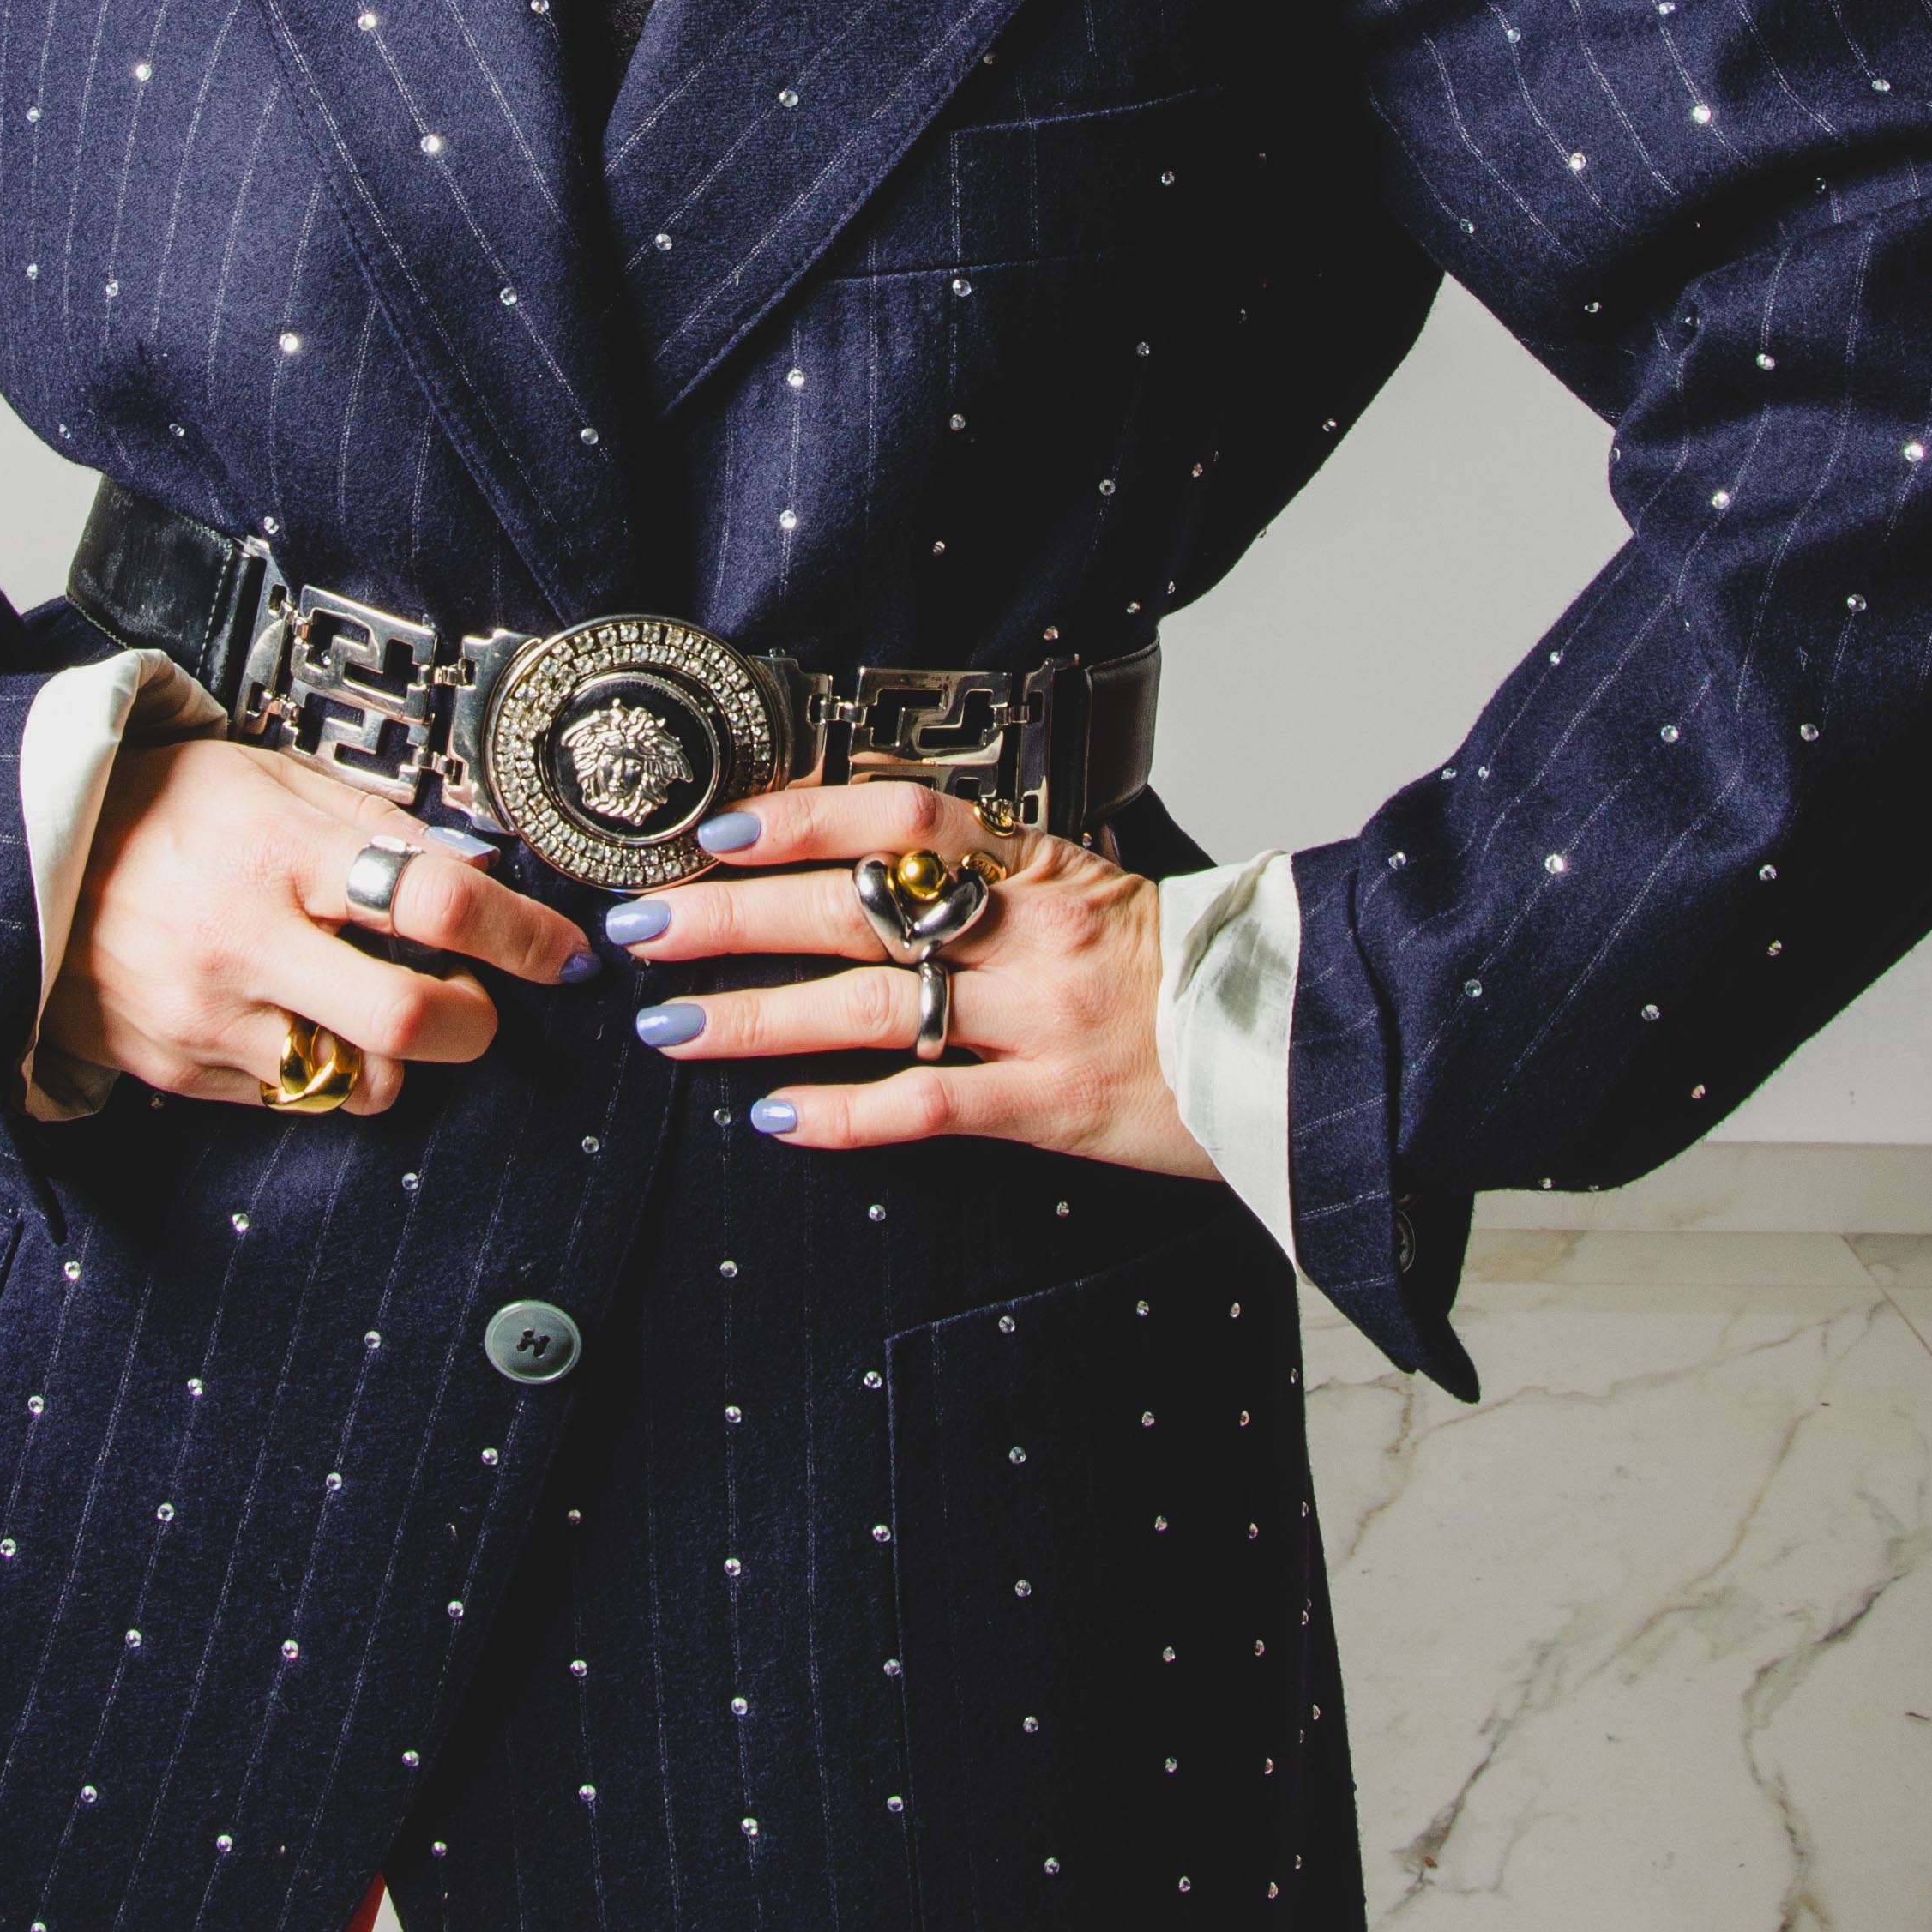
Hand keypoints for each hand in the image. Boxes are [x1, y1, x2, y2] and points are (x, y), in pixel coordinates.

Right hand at [39, 736, 595, 1115]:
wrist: (24, 863)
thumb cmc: (161, 807)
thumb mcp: (268, 776)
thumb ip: (371, 821)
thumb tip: (470, 867)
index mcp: (279, 851)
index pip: (431, 903)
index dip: (520, 935)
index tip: (563, 951)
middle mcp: (247, 942)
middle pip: (411, 1023)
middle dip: (477, 1025)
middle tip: (483, 1003)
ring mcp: (211, 1018)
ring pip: (359, 1082)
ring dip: (395, 1057)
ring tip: (376, 1006)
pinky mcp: (183, 1073)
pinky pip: (292, 1099)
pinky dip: (321, 1069)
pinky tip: (303, 1019)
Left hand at [603, 769, 1218, 1171]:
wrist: (1283, 1039)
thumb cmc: (1173, 961)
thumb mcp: (1085, 882)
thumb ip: (987, 863)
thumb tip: (872, 827)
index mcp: (1036, 864)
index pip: (904, 817)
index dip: (805, 816)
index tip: (720, 829)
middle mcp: (1028, 932)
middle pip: (855, 911)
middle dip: (735, 917)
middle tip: (647, 922)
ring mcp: (1037, 1020)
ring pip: (872, 1008)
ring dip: (758, 1017)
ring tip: (673, 1026)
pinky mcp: (1050, 1104)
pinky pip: (929, 1103)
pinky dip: (846, 1111)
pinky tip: (776, 1115)